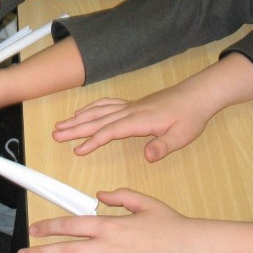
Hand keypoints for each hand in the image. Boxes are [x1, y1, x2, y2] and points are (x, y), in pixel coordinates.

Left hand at [16, 189, 252, 252]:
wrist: (198, 249)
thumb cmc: (174, 225)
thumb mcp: (146, 202)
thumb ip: (121, 196)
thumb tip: (100, 194)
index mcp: (112, 224)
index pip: (73, 224)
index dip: (50, 228)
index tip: (33, 231)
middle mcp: (111, 246)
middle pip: (69, 251)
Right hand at [52, 52, 252, 161]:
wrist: (196, 96)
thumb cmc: (190, 116)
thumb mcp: (181, 136)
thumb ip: (162, 146)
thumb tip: (147, 157)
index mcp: (140, 120)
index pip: (110, 131)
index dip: (92, 141)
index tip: (77, 150)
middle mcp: (130, 111)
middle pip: (97, 120)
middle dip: (75, 128)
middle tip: (56, 135)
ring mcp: (130, 106)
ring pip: (98, 111)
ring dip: (79, 118)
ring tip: (61, 125)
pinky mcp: (132, 105)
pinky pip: (106, 104)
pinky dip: (91, 108)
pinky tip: (82, 112)